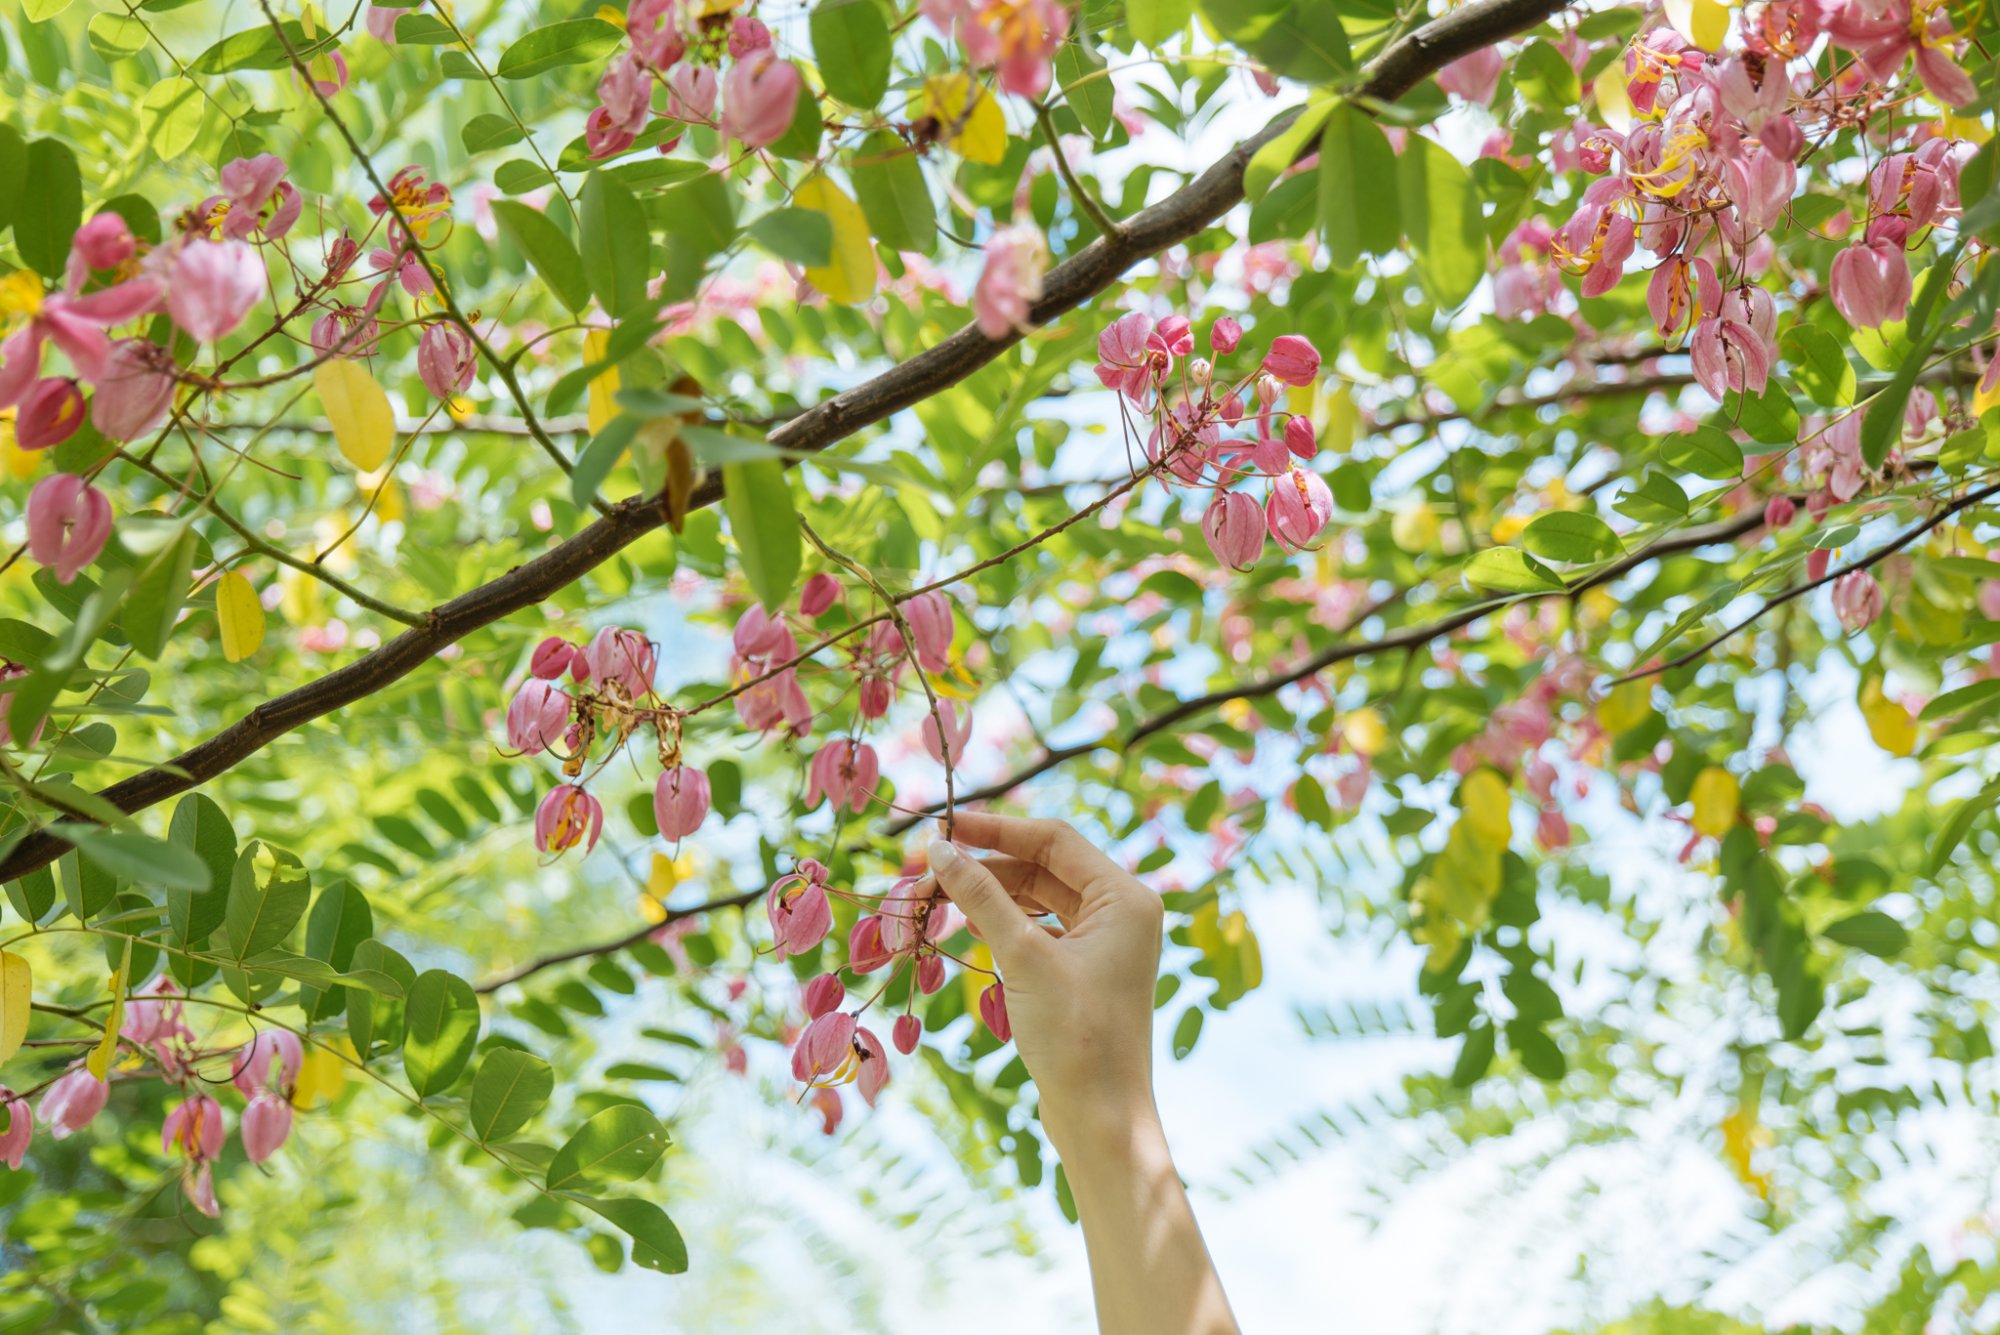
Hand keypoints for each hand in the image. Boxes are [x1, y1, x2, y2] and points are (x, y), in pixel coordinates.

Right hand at [924, 813, 1164, 1153]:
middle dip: (981, 867)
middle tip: (921, 870)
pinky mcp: (1084, 970)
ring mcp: (1104, 942)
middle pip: (1041, 866)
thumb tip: (938, 848)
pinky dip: (1001, 923)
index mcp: (1125, 897)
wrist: (1100, 1117)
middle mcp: (1122, 911)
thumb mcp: (1023, 957)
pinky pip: (1038, 928)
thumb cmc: (1075, 1036)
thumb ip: (981, 897)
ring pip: (1035, 898)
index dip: (994, 829)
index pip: (1053, 839)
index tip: (940, 828)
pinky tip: (965, 927)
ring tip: (932, 901)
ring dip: (986, 896)